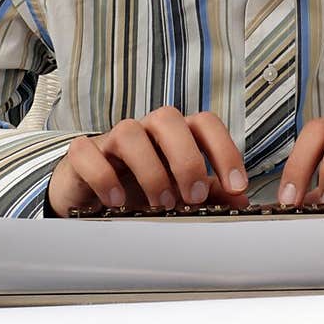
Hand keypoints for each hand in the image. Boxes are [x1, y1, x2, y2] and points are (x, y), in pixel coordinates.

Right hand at [46, 107, 249, 216]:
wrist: (91, 196)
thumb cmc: (139, 188)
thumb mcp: (179, 192)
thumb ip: (210, 193)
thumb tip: (241, 200)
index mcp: (175, 134)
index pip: (205, 124)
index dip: (225, 150)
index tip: (237, 186)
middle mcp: (145, 130)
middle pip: (168, 118)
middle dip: (186, 158)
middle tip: (194, 196)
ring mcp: (112, 139)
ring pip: (129, 132)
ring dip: (150, 170)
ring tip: (161, 204)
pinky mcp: (82, 155)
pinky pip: (88, 153)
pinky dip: (103, 176)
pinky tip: (116, 201)